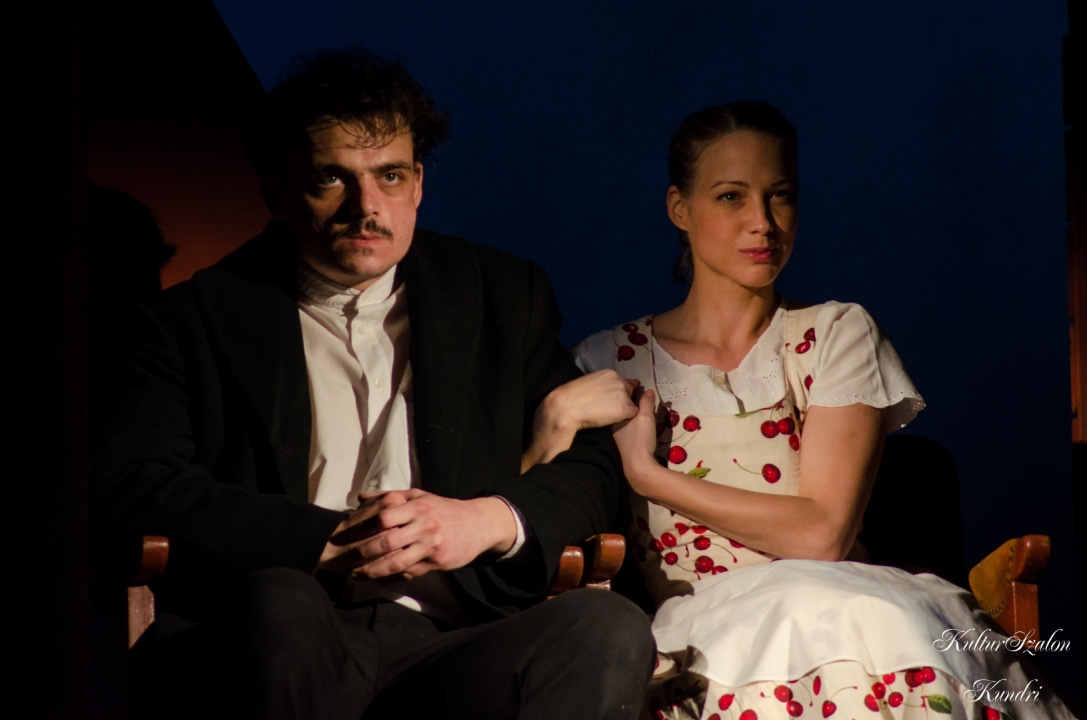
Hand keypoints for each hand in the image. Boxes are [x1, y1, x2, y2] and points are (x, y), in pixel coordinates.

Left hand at [317, 490, 517, 579]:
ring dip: (373, 571)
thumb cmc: (444, 509)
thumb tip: (360, 497)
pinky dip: (391, 578)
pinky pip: (409, 573)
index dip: (363, 527)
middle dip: (363, 553)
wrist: (479, 523)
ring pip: (396, 562)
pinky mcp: (437, 561)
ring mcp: (430, 545)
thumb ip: (390, 496)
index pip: (384, 516)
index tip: (346, 534)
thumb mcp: (420, 496)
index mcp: (417, 506)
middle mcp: (423, 525)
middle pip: (387, 541)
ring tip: (357, 575)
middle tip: (346, 559)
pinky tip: (378, 580)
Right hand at [522, 370, 639, 470]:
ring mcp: (623, 394)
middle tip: (610, 408)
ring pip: (631, 403)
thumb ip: (601, 384)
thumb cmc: (572, 396)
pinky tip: (614, 421)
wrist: (567, 407)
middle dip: (623, 399)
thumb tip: (605, 388)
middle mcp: (619, 381)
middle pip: (629, 391)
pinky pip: (632, 414)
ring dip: (624, 409)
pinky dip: (625, 418)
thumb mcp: (589, 383)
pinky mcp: (625, 408)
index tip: (612, 399)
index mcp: (610, 373)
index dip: (619, 391)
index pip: (622, 381)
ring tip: (610, 415)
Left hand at [611, 388, 659, 491]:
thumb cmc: (640, 438)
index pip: (618, 398)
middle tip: (640, 394)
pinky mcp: (621, 444)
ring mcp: (615, 435)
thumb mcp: (645, 417)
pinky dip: (630, 422)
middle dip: (627, 400)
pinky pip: (624, 427)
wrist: (637, 467)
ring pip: (622, 418)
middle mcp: (611, 424)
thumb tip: (648, 390)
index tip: (637, 385)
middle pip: (619, 407)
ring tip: (642, 407)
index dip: (628, 390)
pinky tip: (639, 424)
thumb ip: (646, 402)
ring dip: (629, 412)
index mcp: (613, 415)